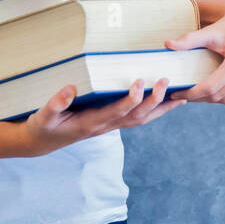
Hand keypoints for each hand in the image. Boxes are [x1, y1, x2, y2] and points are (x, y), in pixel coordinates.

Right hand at [21, 78, 185, 155]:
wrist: (43, 142)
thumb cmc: (44, 126)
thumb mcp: (44, 116)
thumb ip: (55, 104)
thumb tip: (69, 90)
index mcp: (91, 123)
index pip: (116, 111)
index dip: (130, 99)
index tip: (139, 81)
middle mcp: (106, 126)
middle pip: (136, 116)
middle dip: (154, 100)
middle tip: (166, 81)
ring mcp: (111, 126)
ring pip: (142, 119)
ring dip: (161, 108)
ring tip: (181, 96)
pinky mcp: (112, 122)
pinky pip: (139, 118)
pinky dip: (155, 111)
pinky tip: (167, 102)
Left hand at [163, 0, 224, 103]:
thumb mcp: (209, 32)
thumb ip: (189, 40)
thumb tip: (167, 44)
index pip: (210, 87)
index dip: (191, 93)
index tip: (176, 93)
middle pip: (218, 96)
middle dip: (198, 98)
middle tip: (182, 94)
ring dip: (211, 99)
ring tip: (196, 93)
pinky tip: (213, 89)